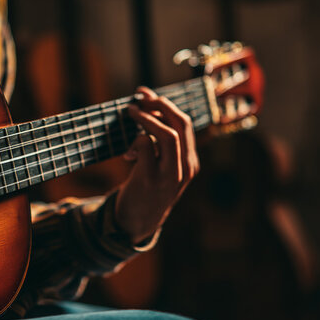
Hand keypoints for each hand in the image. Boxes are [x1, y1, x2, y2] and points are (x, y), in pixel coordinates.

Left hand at [115, 87, 199, 243]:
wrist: (137, 224)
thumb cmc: (147, 190)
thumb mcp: (164, 170)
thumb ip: (162, 147)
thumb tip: (148, 111)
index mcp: (190, 163)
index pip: (185, 124)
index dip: (166, 105)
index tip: (148, 95)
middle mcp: (185, 168)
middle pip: (180, 124)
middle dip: (159, 105)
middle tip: (139, 98)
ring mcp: (170, 175)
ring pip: (167, 135)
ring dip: (146, 118)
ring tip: (130, 112)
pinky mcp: (151, 180)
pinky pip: (146, 147)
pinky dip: (136, 141)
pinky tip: (128, 153)